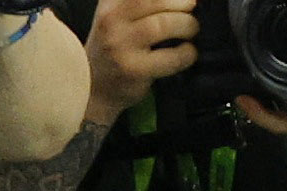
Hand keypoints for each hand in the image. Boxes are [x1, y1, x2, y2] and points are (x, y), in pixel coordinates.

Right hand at [83, 0, 195, 124]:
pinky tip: (188, 52)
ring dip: (185, 24)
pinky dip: (185, 53)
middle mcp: (112, 21)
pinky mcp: (134, 69)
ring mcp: (121, 46)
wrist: (95, 87)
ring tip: (191, 28)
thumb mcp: (115, 15)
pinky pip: (169, 57)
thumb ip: (137, 3)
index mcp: (110, 3)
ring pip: (161, 25)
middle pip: (154, 1)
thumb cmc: (112, 48)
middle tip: (191, 8)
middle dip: (180, 2)